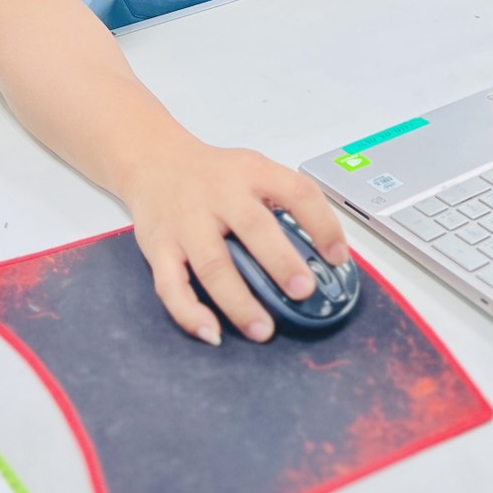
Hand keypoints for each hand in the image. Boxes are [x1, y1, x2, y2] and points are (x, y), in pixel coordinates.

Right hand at [120, 137, 348, 346]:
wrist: (155, 160)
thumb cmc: (214, 175)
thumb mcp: (252, 170)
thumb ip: (282, 201)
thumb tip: (325, 253)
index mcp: (251, 172)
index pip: (296, 191)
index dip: (322, 223)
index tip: (338, 257)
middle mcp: (219, 195)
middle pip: (254, 227)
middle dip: (280, 262)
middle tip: (302, 292)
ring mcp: (187, 222)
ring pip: (213, 264)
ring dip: (239, 302)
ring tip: (263, 330)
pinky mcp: (159, 247)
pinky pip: (171, 284)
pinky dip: (189, 312)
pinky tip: (211, 332)